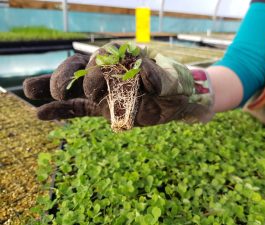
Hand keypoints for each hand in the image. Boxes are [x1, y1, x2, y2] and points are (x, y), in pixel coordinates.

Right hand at [23, 44, 213, 126]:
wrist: (177, 103)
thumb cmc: (176, 87)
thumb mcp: (173, 80)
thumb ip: (159, 76)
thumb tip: (142, 73)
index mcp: (125, 59)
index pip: (103, 58)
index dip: (96, 70)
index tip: (97, 87)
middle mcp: (109, 73)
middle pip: (80, 68)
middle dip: (66, 77)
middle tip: (58, 92)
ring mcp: (103, 90)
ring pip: (73, 87)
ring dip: (51, 88)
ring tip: (29, 92)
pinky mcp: (101, 107)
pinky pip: (78, 108)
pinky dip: (61, 111)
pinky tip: (41, 114)